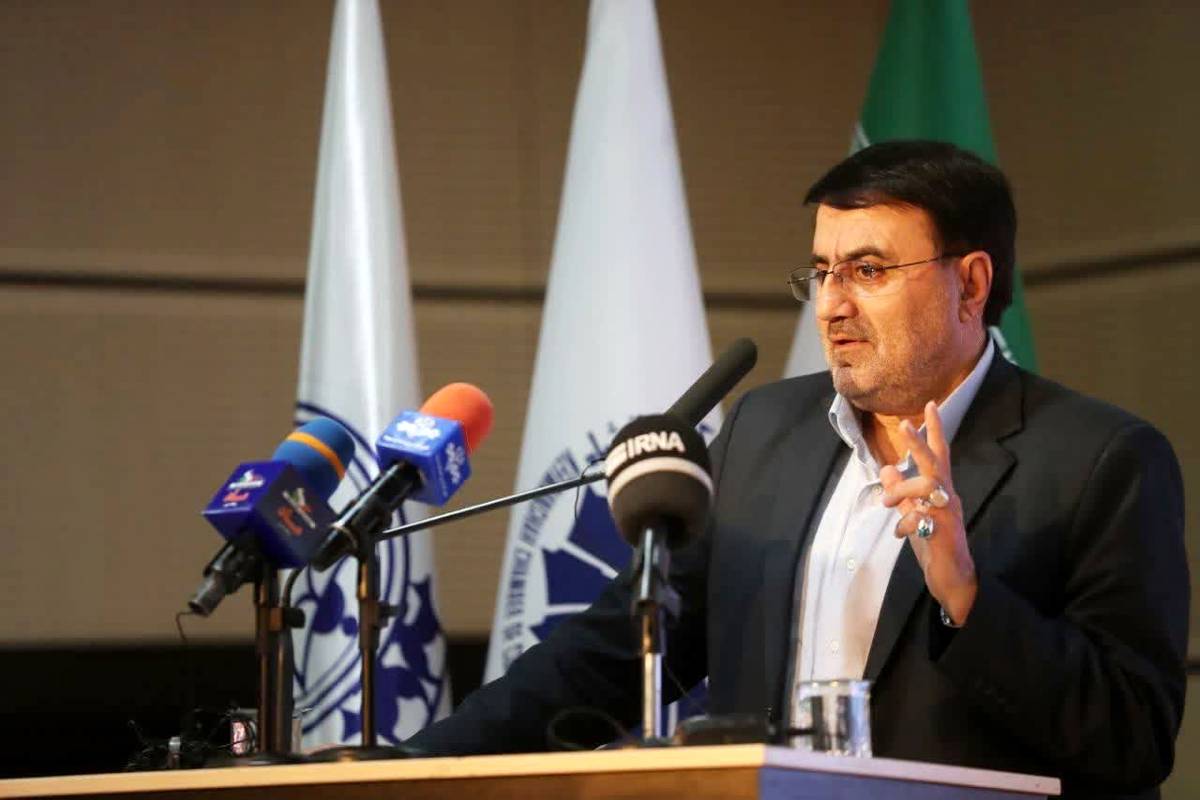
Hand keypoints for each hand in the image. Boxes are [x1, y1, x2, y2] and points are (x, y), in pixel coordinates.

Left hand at [879, 401, 976, 625]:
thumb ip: (901, 493)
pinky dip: (905, 524)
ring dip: (903, 490)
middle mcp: (949, 498)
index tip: (930, 405)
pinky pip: (923, 520)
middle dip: (920, 444)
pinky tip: (899, 533)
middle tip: (905, 425)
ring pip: (929, 488)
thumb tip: (886, 467)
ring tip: (886, 503)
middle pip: (936, 464)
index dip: (934, 430)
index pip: (939, 455)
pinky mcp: (944, 535)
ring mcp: (949, 516)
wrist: (952, 579)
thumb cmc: (933, 545)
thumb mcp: (911, 514)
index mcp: (941, 491)